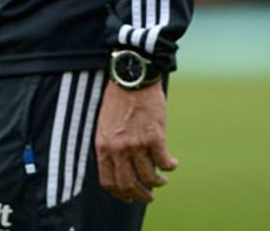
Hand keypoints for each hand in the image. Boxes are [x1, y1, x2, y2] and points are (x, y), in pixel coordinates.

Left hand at [95, 81, 176, 202]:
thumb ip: (110, 145)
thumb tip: (121, 166)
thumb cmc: (117, 100)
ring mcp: (136, 144)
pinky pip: (165, 164)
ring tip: (162, 179)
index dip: (120, 194)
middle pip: (129, 185)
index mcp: (102, 145)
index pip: (108, 181)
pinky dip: (171, 167)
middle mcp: (118, 148)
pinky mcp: (155, 138)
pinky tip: (173, 163)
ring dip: (158, 182)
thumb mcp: (104, 125)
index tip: (129, 197)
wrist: (131, 79)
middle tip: (149, 196)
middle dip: (140, 196)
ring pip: (149, 178)